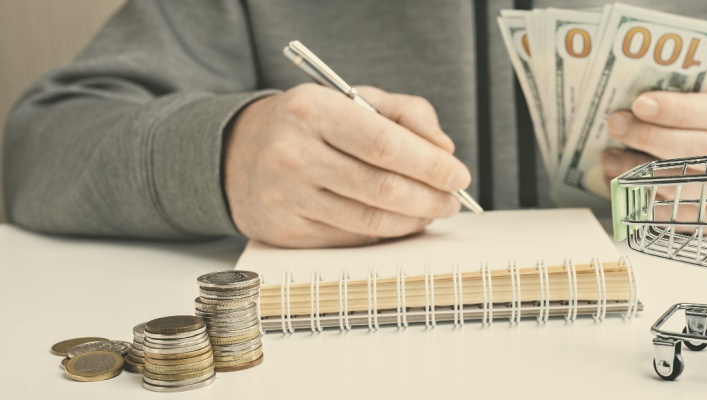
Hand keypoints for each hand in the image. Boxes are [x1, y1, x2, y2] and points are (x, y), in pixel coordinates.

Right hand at [224, 84, 469, 247]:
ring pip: (370, 221)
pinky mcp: (285, 232)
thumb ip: (407, 114)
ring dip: (414, 221)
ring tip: (433, 211)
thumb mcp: (353, 99)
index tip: (458, 176)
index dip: (430, 165)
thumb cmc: (311, 124)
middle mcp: (293, 154)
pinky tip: (400, 222)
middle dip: (430, 198)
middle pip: (382, 188)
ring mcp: (286, 197)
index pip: (385, 145)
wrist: (239, 153)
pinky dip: (386, 235)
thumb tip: (444, 150)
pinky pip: (351, 239)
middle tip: (452, 200)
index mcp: (313, 111)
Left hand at [602, 77, 706, 228]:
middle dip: (652, 138)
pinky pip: (676, 214)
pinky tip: (620, 182)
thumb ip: (686, 88)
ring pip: (686, 186)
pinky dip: (643, 198)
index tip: (640, 103)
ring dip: (641, 172)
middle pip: (703, 152)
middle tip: (617, 125)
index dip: (680, 111)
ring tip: (609, 157)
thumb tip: (639, 89)